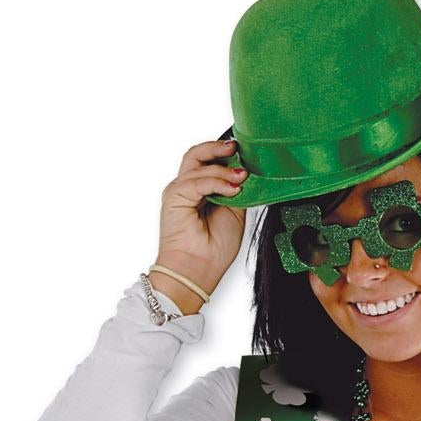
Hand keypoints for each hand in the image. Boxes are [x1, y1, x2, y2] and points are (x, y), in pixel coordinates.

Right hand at [152, 138, 249, 312]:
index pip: (208, 162)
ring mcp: (178, 191)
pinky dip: (217, 181)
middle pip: (197, 155)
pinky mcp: (174, 197)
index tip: (245, 152)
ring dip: (223, 169)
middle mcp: (186, 189)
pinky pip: (198, 181)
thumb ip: (237, 192)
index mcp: (199, 192)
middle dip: (218, 148)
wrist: (198, 272)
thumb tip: (246, 174)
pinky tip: (233, 189)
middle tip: (237, 147)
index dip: (225, 155)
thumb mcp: (235, 214)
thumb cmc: (213, 251)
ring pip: (198, 164)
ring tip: (241, 178)